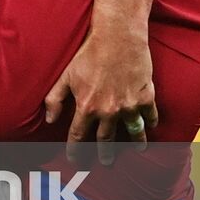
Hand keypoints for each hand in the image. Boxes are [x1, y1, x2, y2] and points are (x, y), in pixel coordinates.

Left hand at [45, 29, 158, 164]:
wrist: (117, 38)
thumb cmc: (88, 54)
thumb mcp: (66, 75)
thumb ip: (55, 99)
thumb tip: (49, 120)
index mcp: (87, 107)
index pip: (79, 136)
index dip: (75, 150)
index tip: (75, 160)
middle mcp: (109, 111)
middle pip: (106, 140)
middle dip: (105, 153)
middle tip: (106, 162)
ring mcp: (130, 106)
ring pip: (133, 132)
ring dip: (135, 143)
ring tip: (137, 150)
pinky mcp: (146, 97)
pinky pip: (150, 116)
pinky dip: (150, 122)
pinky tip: (150, 126)